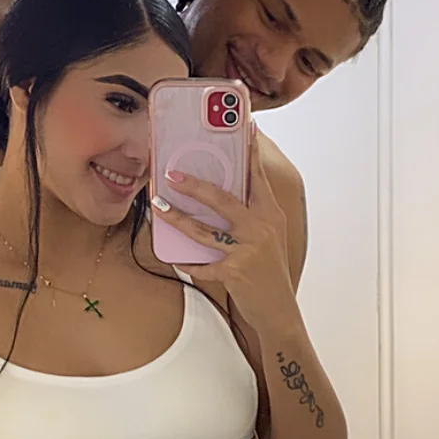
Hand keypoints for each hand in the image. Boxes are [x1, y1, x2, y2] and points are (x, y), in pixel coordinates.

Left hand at [153, 132, 294, 327]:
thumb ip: (251, 214)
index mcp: (270, 214)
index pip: (256, 177)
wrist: (278, 310)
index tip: (244, 128)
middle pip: (222, 199)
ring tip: (159, 206)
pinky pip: (203, 265)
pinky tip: (175, 258)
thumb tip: (224, 193)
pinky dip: (187, 262)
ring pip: (204, 230)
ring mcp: (247, 250)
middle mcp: (260, 228)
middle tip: (171, 174)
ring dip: (177, 218)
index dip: (250, 152)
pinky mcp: (235, 272)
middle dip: (194, 186)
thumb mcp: (267, 237)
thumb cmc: (268, 271)